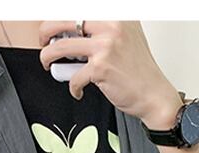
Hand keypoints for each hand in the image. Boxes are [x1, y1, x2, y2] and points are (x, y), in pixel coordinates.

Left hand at [38, 21, 183, 129]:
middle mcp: (110, 26)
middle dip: (46, 32)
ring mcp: (105, 46)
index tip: (53, 27)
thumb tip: (74, 32)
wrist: (154, 95)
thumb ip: (103, 31)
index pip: (79, 11)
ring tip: (48, 64)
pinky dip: (72, 87)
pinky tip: (78, 90)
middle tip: (44, 42)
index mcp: (116, 15)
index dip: (59, 18)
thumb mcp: (125, 38)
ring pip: (60, 47)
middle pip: (64, 21)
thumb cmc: (139, 71)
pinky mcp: (100, 68)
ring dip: (47, 57)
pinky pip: (73, 77)